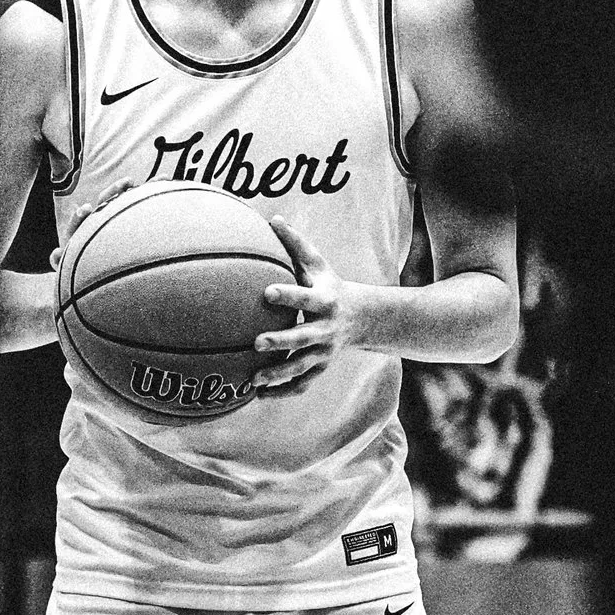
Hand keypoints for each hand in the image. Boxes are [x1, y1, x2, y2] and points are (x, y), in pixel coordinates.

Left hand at [253, 218, 373, 396]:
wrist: (361, 318)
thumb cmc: (329, 284)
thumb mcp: (318, 263)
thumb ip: (294, 244)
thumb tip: (272, 218)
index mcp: (323, 300)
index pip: (304, 297)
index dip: (287, 295)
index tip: (266, 292)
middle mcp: (325, 329)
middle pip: (303, 337)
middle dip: (282, 342)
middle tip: (256, 343)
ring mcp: (324, 352)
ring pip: (301, 367)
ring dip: (278, 375)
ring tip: (253, 379)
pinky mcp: (320, 367)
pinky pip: (302, 384)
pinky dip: (282, 392)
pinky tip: (258, 395)